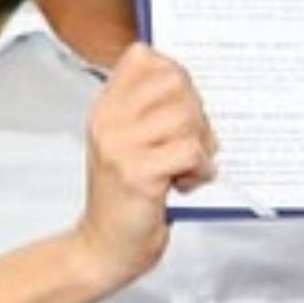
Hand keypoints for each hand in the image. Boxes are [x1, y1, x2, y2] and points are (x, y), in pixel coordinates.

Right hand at [75, 44, 215, 285]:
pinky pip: (190, 151)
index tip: (176, 107)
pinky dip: (199, 170)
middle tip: (187, 141)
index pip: (144, 57)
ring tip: (185, 167)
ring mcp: (119, 146)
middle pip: (174, 81)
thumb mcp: (126, 141)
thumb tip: (173, 69)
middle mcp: (107, 121)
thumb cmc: (124, 194)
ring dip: (200, 145)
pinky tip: (183, 184)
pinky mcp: (138, 173)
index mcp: (105, 108)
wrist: (103, 245)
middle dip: (195, 111)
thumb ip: (146, 105)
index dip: (175, 76)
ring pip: (186, 116)